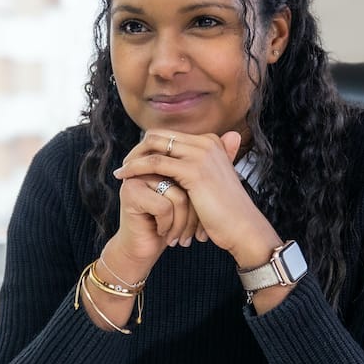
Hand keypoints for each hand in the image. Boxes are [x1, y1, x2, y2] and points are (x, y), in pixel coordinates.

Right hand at [109, 162, 203, 273]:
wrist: (145, 250)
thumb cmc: (170, 226)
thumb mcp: (190, 199)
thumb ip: (199, 177)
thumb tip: (232, 149)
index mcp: (166, 162)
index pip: (196, 173)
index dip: (201, 201)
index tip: (200, 223)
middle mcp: (151, 166)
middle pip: (189, 183)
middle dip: (194, 213)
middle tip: (192, 234)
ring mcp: (138, 177)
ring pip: (179, 196)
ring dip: (182, 223)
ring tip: (176, 236)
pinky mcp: (131, 193)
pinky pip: (164, 207)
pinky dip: (168, 224)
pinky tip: (160, 232)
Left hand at [112, 129, 281, 266]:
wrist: (242, 228)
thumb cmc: (225, 212)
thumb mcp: (211, 184)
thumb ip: (197, 171)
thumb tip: (177, 169)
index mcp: (211, 142)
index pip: (169, 135)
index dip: (149, 146)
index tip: (135, 160)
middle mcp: (207, 142)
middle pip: (159, 135)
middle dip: (138, 149)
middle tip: (125, 166)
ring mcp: (201, 154)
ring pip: (154, 146)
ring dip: (133, 158)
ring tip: (121, 173)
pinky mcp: (194, 170)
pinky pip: (154, 163)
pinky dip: (136, 168)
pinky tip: (125, 178)